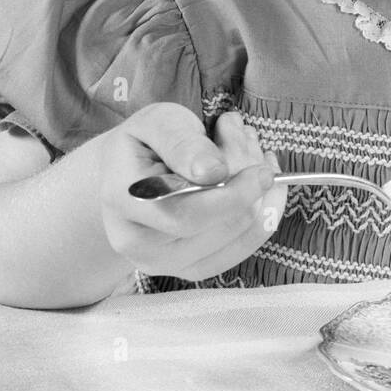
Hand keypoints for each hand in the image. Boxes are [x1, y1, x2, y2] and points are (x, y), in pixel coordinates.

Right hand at [99, 103, 287, 281]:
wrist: (125, 173)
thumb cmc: (144, 143)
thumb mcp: (157, 122)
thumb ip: (183, 142)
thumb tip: (214, 171)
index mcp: (124, 200)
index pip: (187, 213)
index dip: (235, 194)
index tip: (264, 168)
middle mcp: (138, 243)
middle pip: (218, 225)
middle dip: (249, 182)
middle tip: (253, 143)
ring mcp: (163, 263)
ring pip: (236, 238)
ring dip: (261, 197)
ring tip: (257, 159)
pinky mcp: (188, 269)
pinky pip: (240, 250)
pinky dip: (263, 218)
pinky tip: (266, 190)